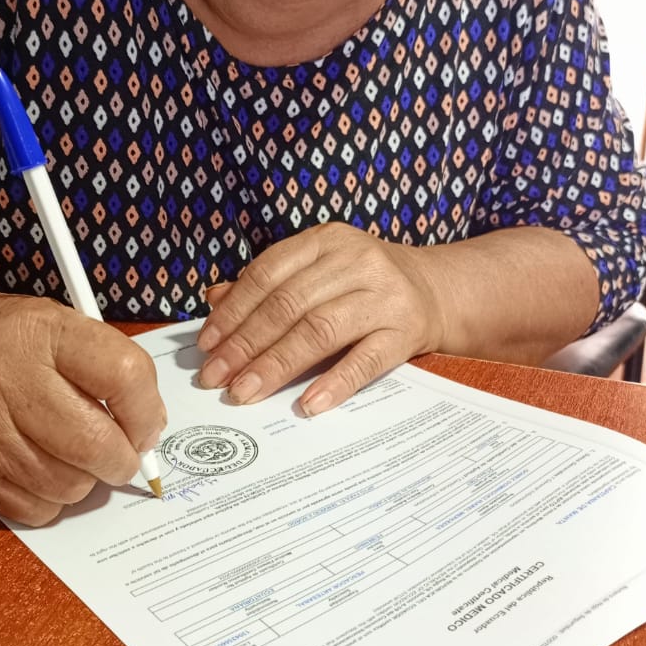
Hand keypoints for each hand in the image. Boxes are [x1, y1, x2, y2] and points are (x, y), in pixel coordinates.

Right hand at [0, 291, 165, 524]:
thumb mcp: (51, 325)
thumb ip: (104, 365)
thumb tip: (149, 428)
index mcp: (40, 331)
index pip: (122, 374)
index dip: (146, 411)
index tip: (146, 425)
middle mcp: (5, 377)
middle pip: (95, 443)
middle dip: (121, 459)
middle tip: (118, 454)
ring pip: (68, 484)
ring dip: (84, 480)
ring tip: (70, 455)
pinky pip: (36, 508)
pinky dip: (51, 499)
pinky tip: (39, 469)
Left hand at [197, 224, 446, 413]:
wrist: (437, 290)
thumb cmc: (364, 284)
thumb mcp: (319, 270)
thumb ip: (270, 283)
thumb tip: (214, 300)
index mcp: (326, 242)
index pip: (267, 275)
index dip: (233, 312)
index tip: (207, 345)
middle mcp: (356, 262)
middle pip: (288, 305)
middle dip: (245, 345)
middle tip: (216, 378)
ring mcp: (383, 297)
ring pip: (319, 331)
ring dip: (276, 365)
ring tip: (246, 392)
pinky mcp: (405, 332)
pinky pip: (365, 360)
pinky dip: (334, 383)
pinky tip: (307, 404)